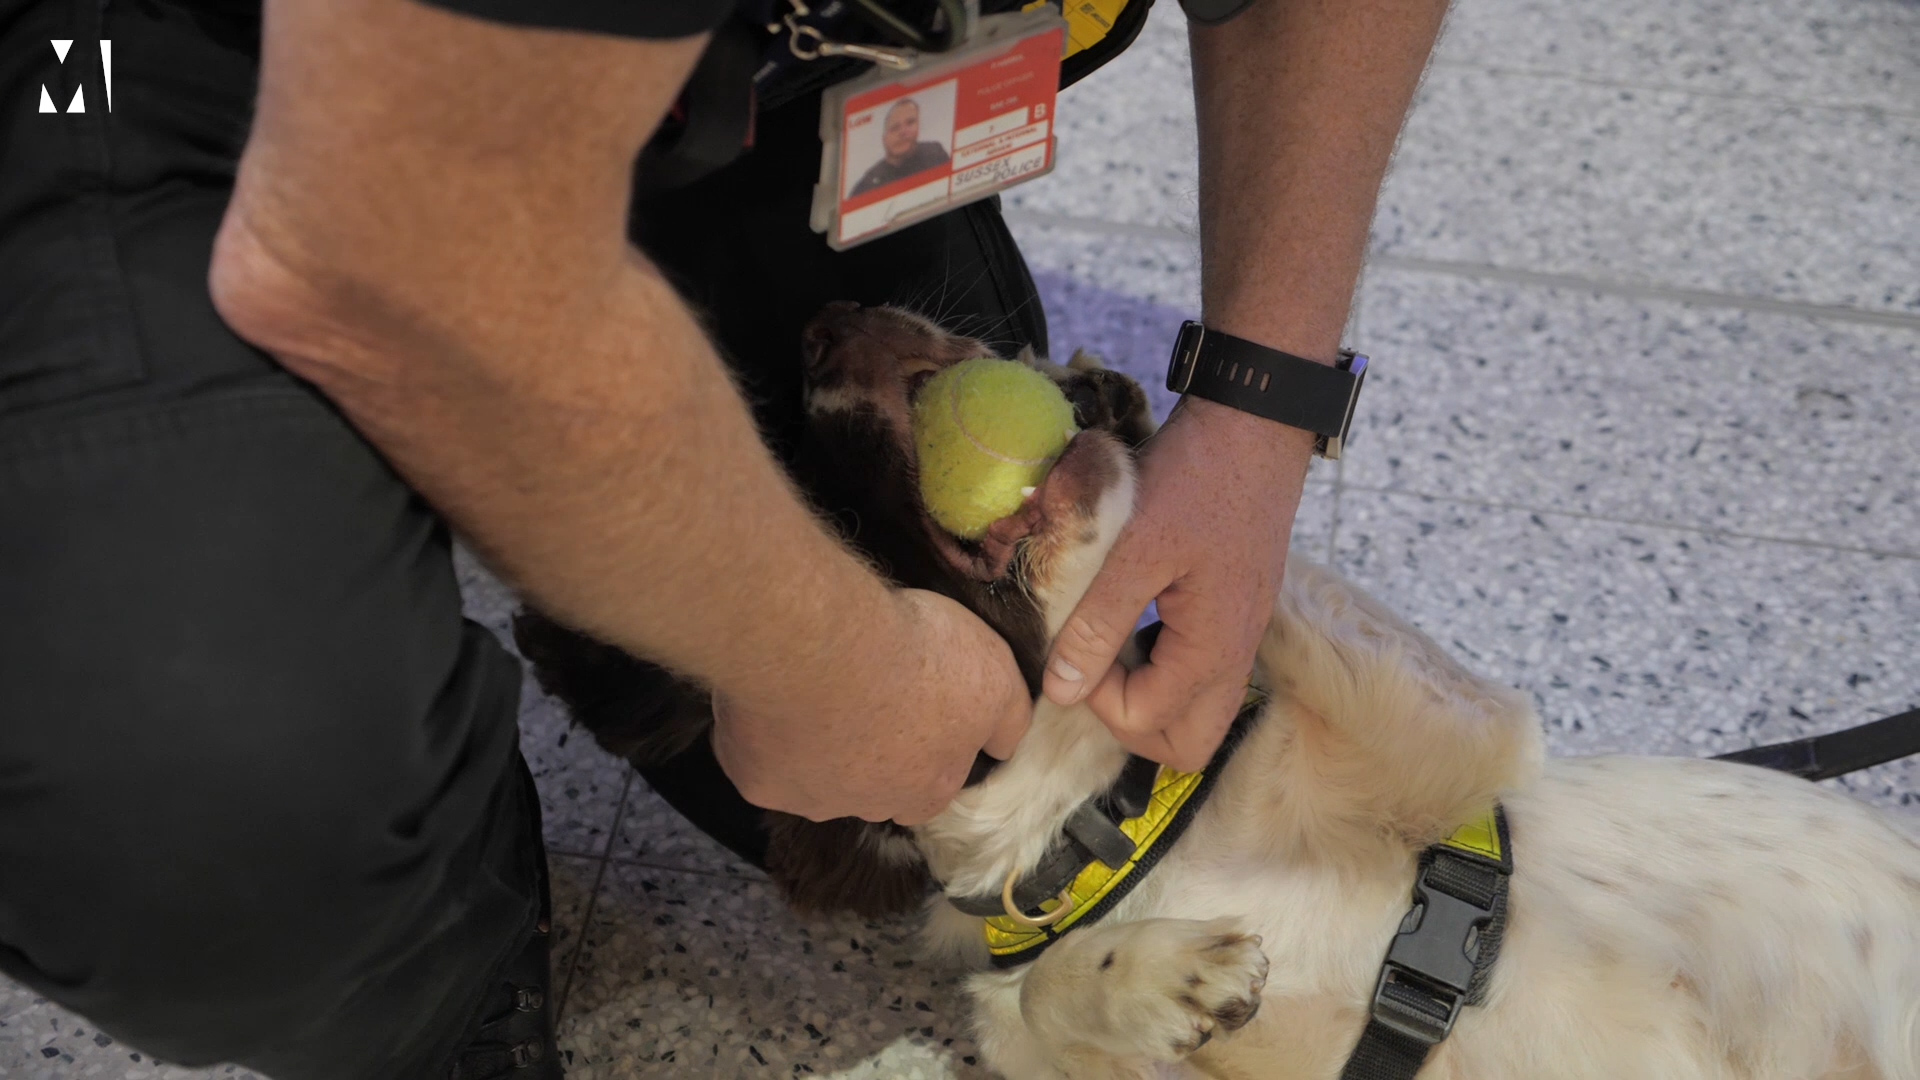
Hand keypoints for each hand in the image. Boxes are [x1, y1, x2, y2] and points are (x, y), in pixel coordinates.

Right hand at [711, 589, 1030, 824]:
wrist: (822, 645)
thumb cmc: (917, 659)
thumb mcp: (996, 676)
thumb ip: (1009, 718)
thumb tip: (1008, 744)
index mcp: (927, 791)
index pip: (931, 783)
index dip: (924, 745)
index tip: (913, 704)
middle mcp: (869, 809)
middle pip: (873, 788)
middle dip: (870, 753)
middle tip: (864, 692)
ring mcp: (809, 800)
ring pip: (816, 778)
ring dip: (818, 746)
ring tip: (816, 688)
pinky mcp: (757, 780)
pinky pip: (762, 759)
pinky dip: (767, 735)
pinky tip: (774, 695)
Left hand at [1042, 399, 1308, 770]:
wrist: (1257, 422)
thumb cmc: (1198, 477)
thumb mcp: (1136, 547)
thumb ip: (1099, 623)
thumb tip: (1062, 691)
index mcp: (1213, 648)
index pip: (1147, 723)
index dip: (1097, 698)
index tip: (1074, 645)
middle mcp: (1237, 653)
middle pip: (1187, 742)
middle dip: (1130, 723)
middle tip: (1093, 668)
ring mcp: (1243, 633)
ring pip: (1197, 708)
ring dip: (1148, 694)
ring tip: (1109, 642)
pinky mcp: (1238, 610)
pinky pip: (1203, 670)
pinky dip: (1164, 664)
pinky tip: (1135, 617)